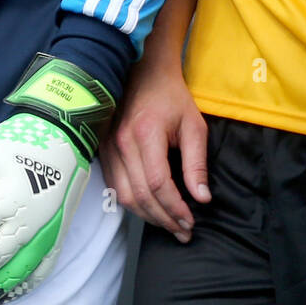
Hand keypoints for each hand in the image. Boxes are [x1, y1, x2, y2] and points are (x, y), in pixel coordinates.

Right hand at [101, 65, 208, 241]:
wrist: (144, 74)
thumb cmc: (171, 97)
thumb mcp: (193, 126)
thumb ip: (197, 163)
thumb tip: (202, 198)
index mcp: (145, 134)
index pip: (157, 183)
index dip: (174, 208)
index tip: (191, 221)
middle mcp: (122, 143)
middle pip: (139, 195)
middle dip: (164, 219)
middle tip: (184, 231)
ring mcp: (108, 147)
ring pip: (124, 196)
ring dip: (147, 216)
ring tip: (170, 224)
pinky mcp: (103, 150)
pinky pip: (115, 187)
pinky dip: (133, 203)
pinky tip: (150, 209)